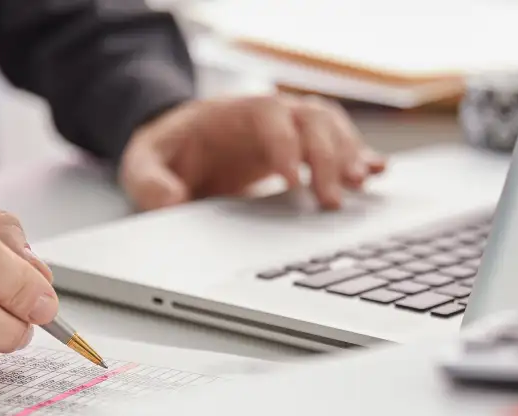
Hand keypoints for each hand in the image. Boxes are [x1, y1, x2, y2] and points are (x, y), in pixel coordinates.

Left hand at [119, 93, 386, 210]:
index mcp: (234, 112)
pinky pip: (337, 145)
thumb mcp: (142, 165)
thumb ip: (150, 181)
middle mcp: (269, 116)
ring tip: (361, 185)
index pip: (271, 116)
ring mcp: (289, 131)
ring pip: (332, 128)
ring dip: (350, 155)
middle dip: (328, 155)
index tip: (292, 181)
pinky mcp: (300, 150)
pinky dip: (358, 157)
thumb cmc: (165, 154)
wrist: (178, 149)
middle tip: (332, 199)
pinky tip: (375, 173)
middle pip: (312, 118)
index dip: (286, 144)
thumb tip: (170, 202)